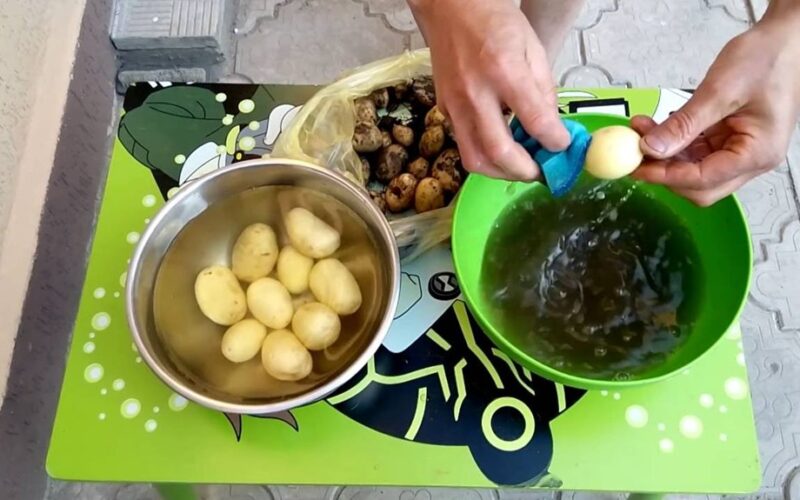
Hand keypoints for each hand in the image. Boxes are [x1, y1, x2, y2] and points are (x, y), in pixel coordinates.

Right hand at [409, 0, 569, 180]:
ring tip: (520, 166)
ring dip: (501, 172)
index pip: (535, 121)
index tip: (563, 147)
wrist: (452, 9)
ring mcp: (454, 105)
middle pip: (498, 152)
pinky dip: (485, 154)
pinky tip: (501, 146)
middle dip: (525, 171)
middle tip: (541, 171)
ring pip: (475, 159)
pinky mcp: (444, 110)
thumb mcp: (533, 48)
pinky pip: (464, 144)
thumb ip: (544, 91)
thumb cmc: (494, 22)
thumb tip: (552, 128)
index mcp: (504, 71)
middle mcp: (475, 93)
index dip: (554, 142)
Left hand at [631, 14, 799, 205]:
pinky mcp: (730, 139)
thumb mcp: (720, 91)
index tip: (638, 167)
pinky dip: (675, 143)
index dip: (666, 176)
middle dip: (665, 171)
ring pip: (694, 169)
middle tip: (636, 155)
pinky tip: (657, 128)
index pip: (703, 180)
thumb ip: (684, 124)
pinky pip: (697, 151)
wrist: (785, 39)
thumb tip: (652, 149)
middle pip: (700, 185)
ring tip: (641, 132)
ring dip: (666, 155)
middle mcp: (752, 159)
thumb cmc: (767, 59)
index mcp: (758, 153)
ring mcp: (741, 150)